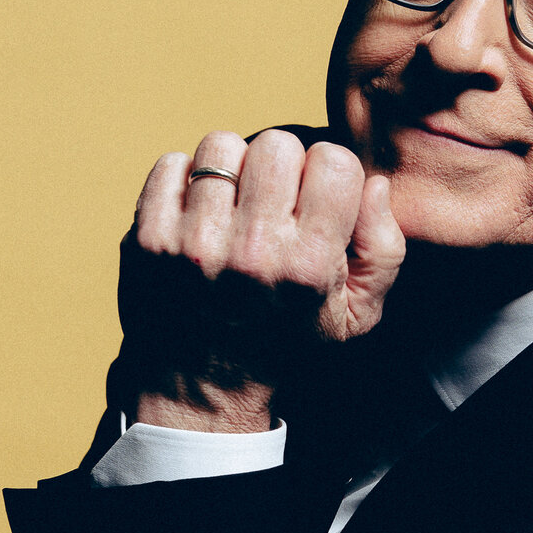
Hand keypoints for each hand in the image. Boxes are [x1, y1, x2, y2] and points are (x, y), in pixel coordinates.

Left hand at [120, 128, 403, 431]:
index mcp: (308, 266)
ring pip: (221, 146)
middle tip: (271, 203)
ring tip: (232, 209)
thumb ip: (383, 247)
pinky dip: (183, 181)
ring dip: (231, 170)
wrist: (202, 389)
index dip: (328, 176)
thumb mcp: (356, 315)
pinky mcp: (148, 239)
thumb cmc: (285, 341)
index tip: (315, 201)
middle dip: (281, 166)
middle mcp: (252, 252)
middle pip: (278, 143)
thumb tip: (373, 184)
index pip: (334, 161)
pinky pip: (171, 165)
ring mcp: (194, 244)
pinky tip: (196, 216)